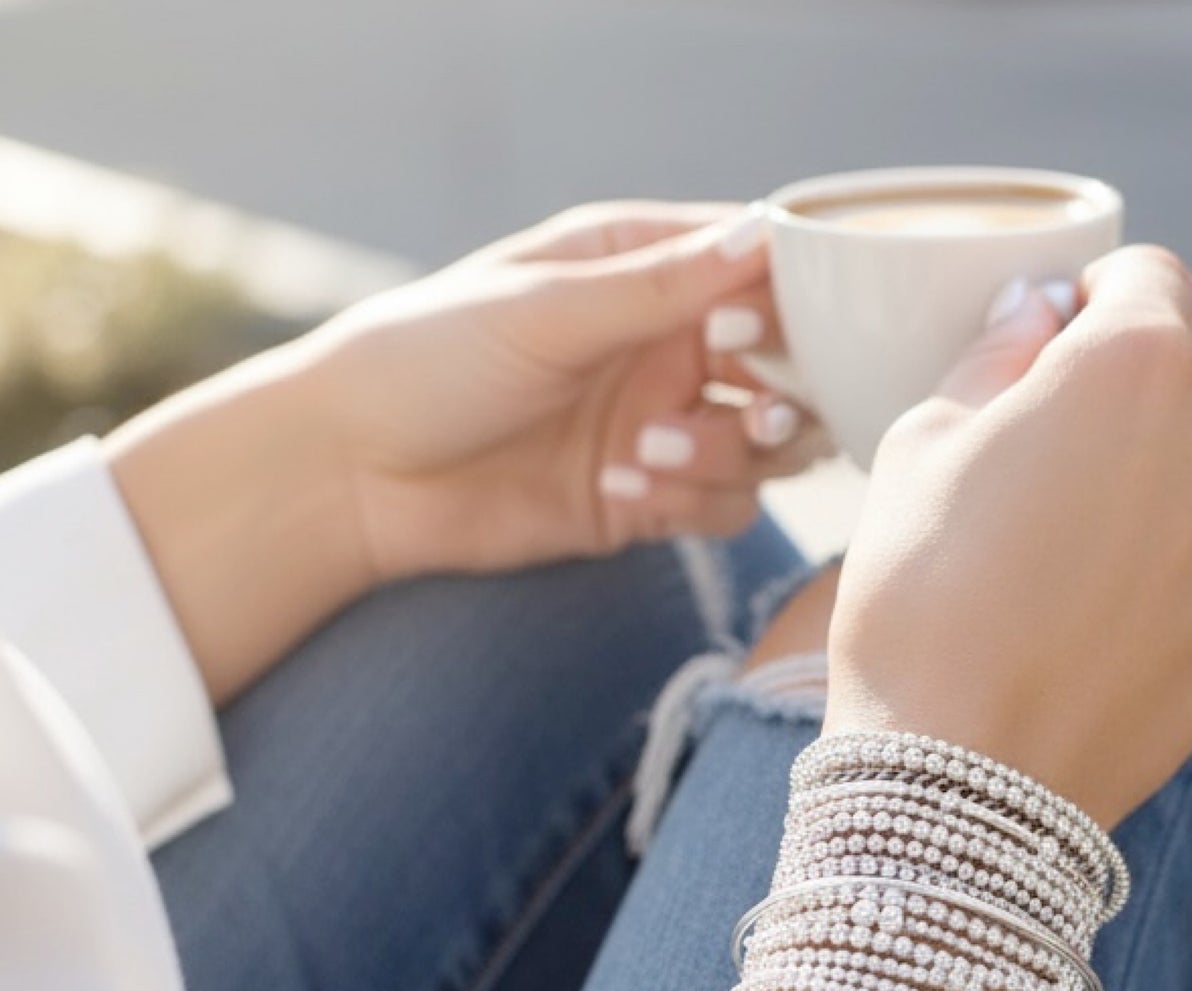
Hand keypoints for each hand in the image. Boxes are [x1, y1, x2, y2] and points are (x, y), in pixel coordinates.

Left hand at [315, 202, 825, 579]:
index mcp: (644, 274)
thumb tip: (765, 234)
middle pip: (789, 370)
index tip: (743, 331)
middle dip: (781, 395)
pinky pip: (722, 508)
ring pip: (768, 447)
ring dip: (728, 453)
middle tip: (745, 409)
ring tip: (647, 450)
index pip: (760, 276)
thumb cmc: (430, 358)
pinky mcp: (647, 501)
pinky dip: (693, 502)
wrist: (355, 473)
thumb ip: (658, 285)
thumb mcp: (546, 309)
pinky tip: (618, 488)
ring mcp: (662, 427)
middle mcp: (666, 349)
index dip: (784, 306)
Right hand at [826, 245, 1191, 826]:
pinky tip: (1098, 624)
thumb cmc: (919, 602)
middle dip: (1123, 405)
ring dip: (1156, 490)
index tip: (1057, 340)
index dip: (1095, 300)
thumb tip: (1037, 313)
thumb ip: (994, 357)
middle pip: (1188, 381)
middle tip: (1038, 476)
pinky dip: (1176, 572)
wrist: (961, 780)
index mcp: (1135, 365)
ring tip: (1064, 567)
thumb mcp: (918, 448)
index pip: (1148, 277)